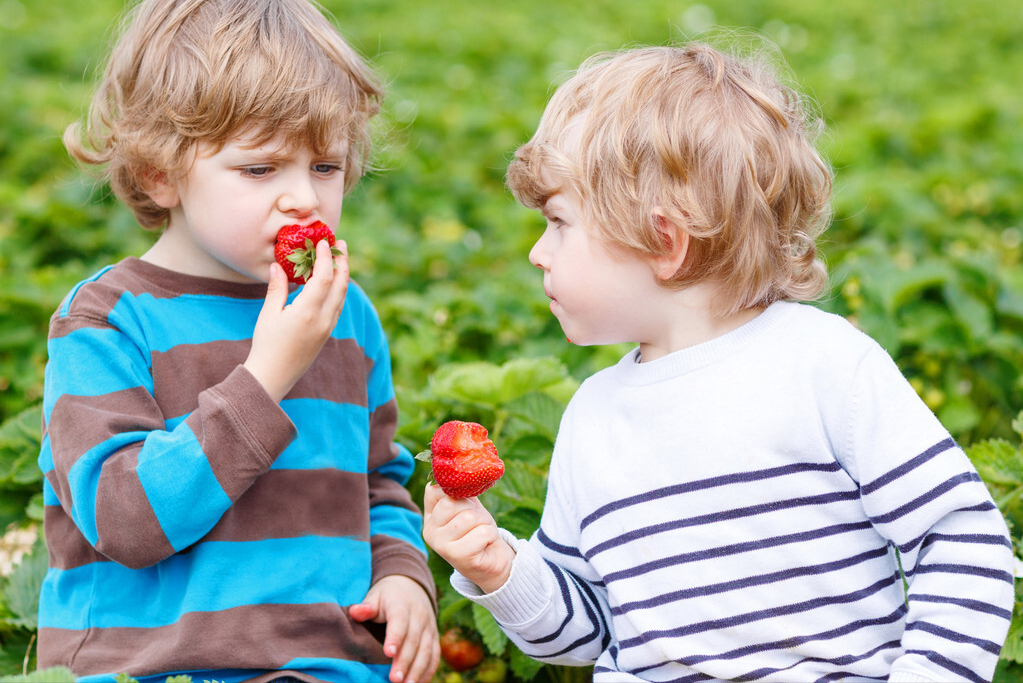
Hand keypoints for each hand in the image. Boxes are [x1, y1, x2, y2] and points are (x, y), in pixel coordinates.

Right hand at [244, 239, 348, 400]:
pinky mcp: (327, 333)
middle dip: (342, 262)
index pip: (324, 277)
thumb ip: (277, 288)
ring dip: (343, 275)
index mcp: (308, 312)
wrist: (273, 377)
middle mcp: (323, 319)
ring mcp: (328, 327)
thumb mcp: (268, 314)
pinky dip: (338, 290)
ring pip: (342, 296)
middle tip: (341, 244)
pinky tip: (333, 282)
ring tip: (339, 259)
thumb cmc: (266, 345)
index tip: (323, 241)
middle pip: (341, 284)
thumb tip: (277, 265)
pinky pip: (338, 306)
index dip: (325, 257)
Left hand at [349, 575, 438, 682]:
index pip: (399, 621)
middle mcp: (419, 616)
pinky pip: (435, 655)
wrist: (412, 587)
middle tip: (394, 679)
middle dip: (405, 661)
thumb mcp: (376, 595)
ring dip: (418, 670)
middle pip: (413, 640)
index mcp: (401, 605)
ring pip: (426, 650)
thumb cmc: (388, 596)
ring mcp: (429, 627)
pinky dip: (429, 671)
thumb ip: (367, 606)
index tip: (388, 652)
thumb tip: (355, 611)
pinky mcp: (434, 637)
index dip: (395, 636)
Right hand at [422, 484, 514, 592]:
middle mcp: (429, 530)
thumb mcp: (468, 506)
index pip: (435, 489)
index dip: (456, 491)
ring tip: (481, 533)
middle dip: (473, 509)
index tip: (467, 502)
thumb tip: (459, 466)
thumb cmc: (478, 530)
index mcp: (430, 516)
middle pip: (452, 502)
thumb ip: (460, 491)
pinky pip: (482, 532)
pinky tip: (484, 545)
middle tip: (477, 523)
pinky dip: (490, 536)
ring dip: (483, 523)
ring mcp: (441, 545)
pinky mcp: (457, 556)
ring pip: (469, 517)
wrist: (493, 561)